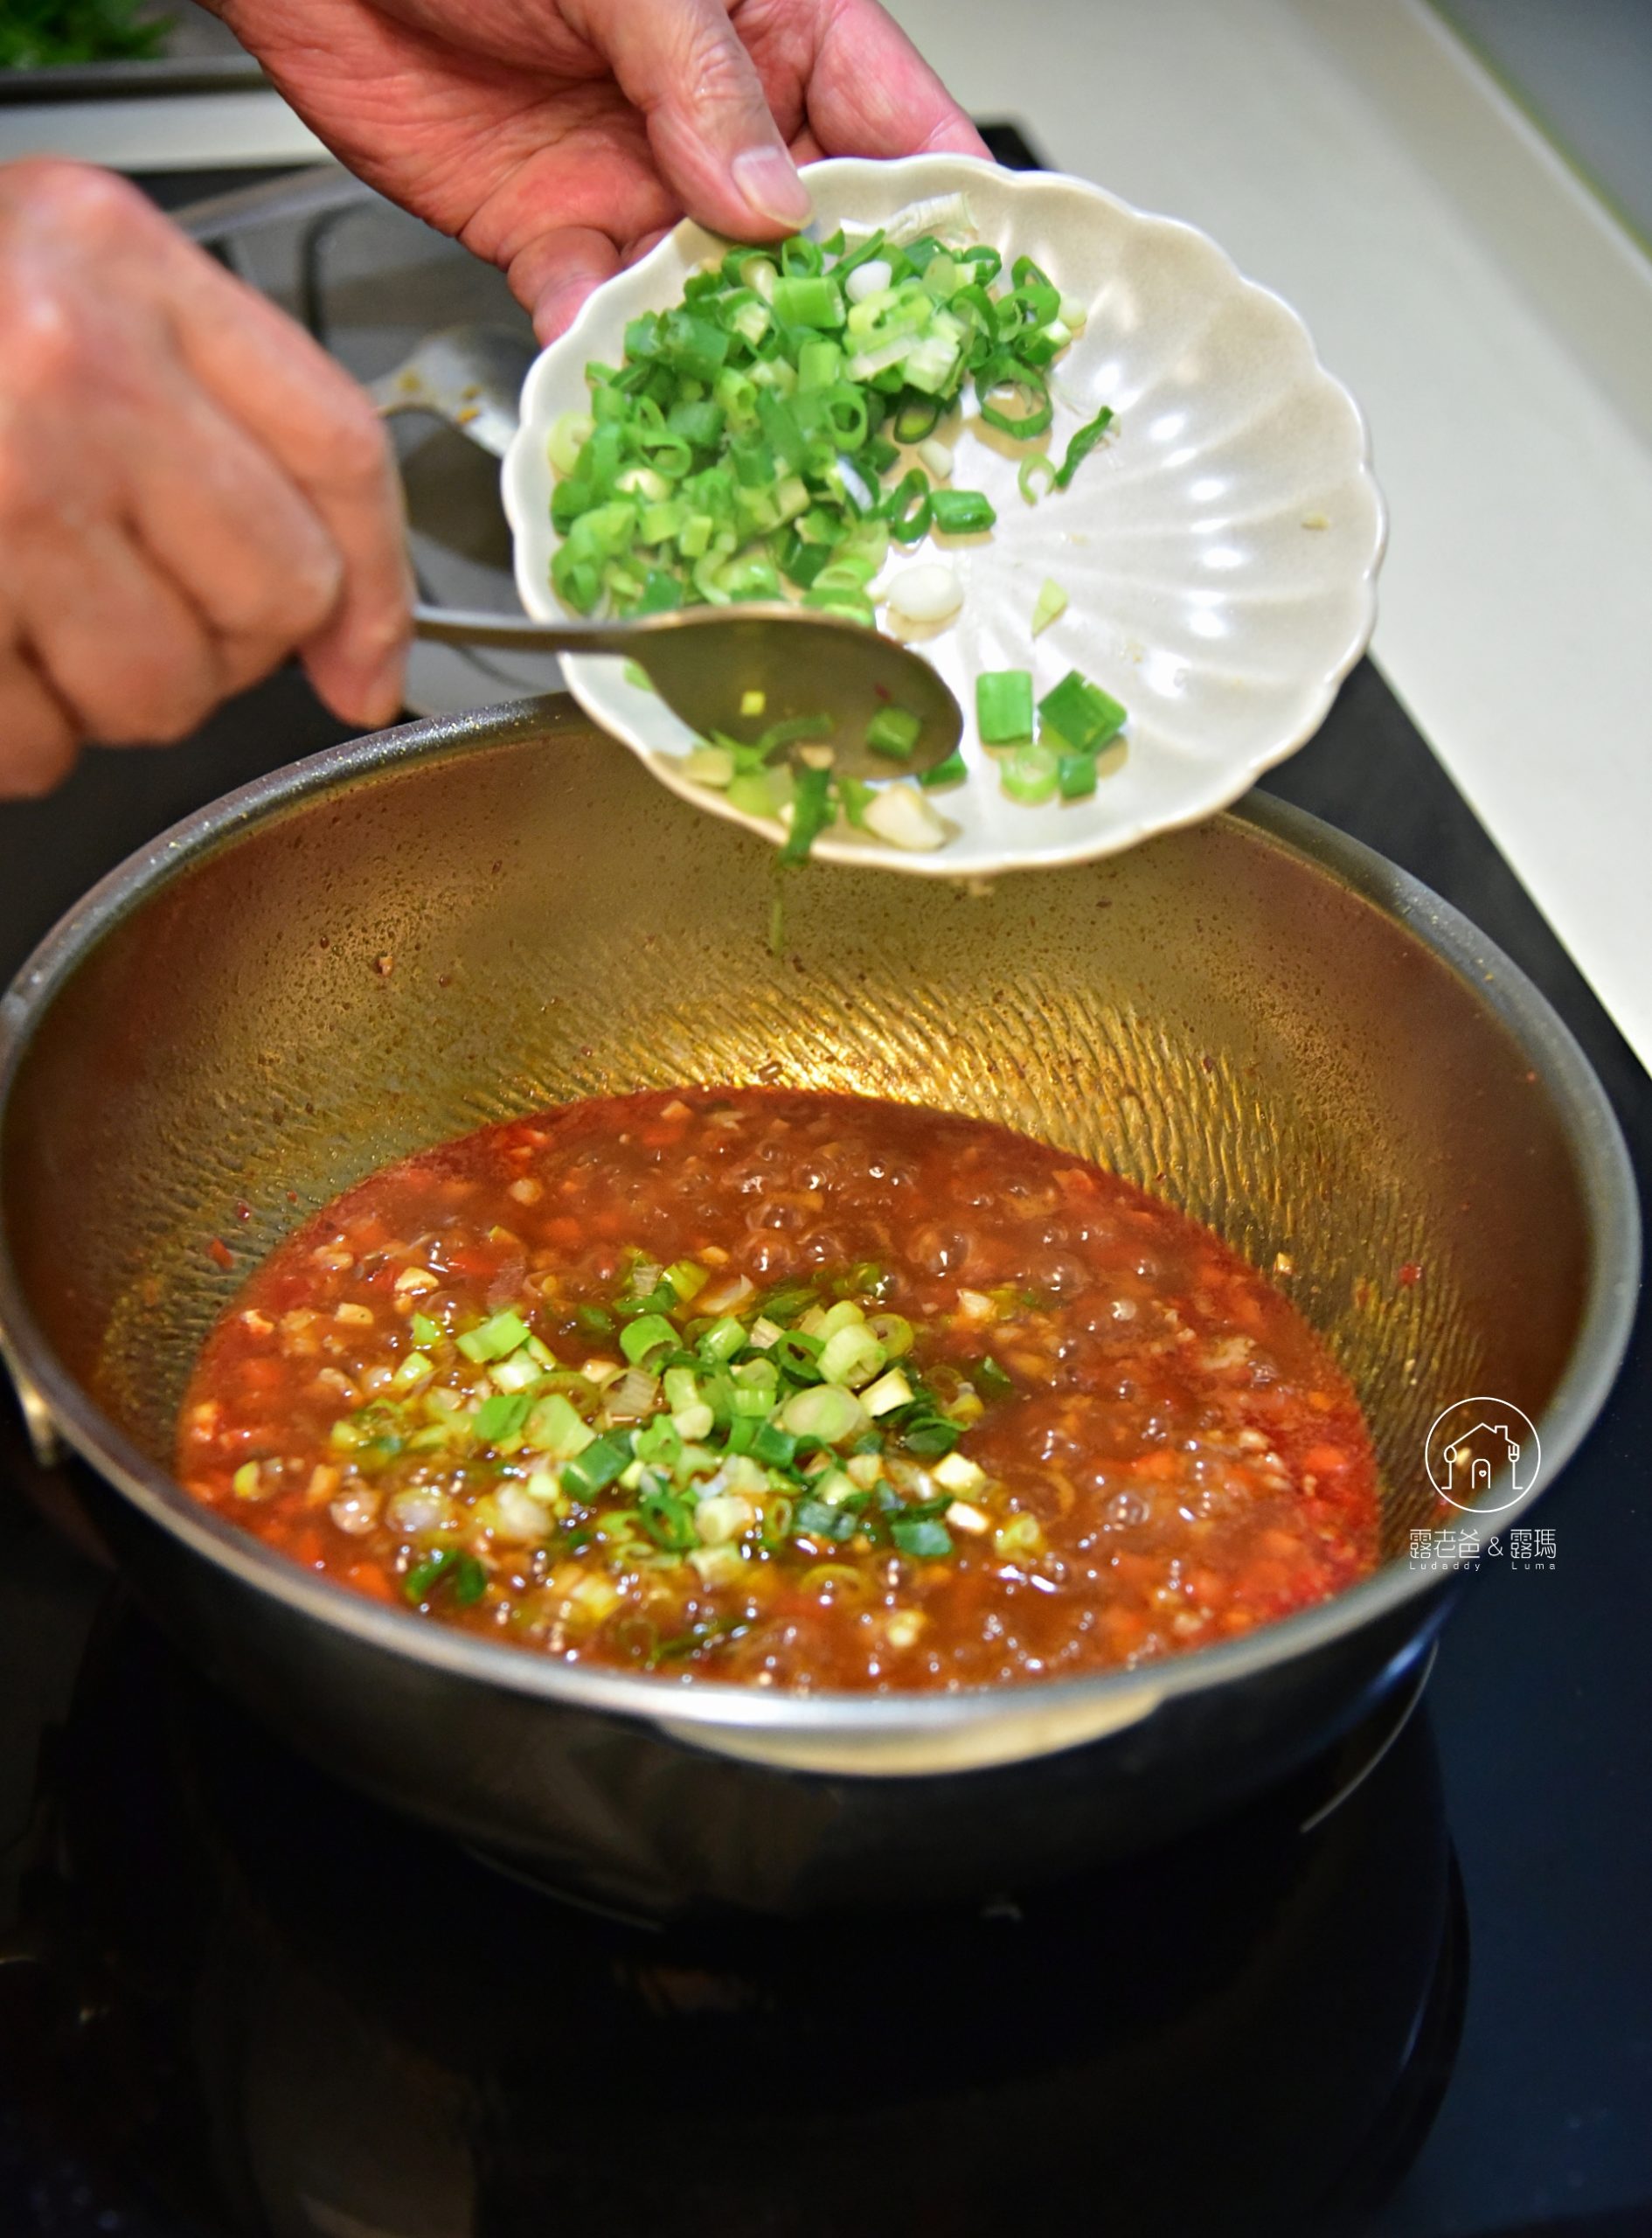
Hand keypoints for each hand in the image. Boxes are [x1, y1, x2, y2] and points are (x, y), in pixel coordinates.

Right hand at [0, 160, 410, 796]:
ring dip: (109, 692)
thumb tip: (349, 645)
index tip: (361, 662)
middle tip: (135, 597)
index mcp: (121, 269)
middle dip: (222, 636)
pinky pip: (37, 748)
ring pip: (162, 695)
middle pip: (272, 600)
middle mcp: (67, 376)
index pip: (337, 456)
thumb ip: (227, 421)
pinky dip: (18, 735)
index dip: (377, 590)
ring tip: (35, 612)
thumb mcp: (73, 288)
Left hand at [211, 0, 988, 339]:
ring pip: (709, 297)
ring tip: (750, 420)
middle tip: (873, 401)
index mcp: (772, 28)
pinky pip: (594, 314)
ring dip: (725, 359)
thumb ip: (699, 78)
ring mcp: (635, 185)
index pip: (893, 126)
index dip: (943, 213)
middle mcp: (713, 120)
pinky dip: (603, 354)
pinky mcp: (545, 234)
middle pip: (810, 240)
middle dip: (840, 323)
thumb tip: (772, 203)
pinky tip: (617, 381)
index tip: (983, 298)